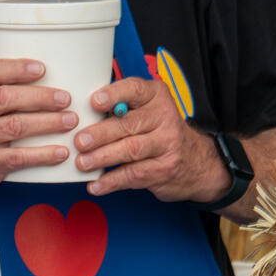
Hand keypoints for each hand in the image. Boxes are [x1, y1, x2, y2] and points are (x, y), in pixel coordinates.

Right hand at [0, 59, 77, 197]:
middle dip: (40, 97)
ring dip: (48, 123)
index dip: (18, 69)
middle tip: (64, 98)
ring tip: (69, 120)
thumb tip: (42, 74)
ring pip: (16, 126)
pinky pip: (19, 157)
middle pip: (6, 98)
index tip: (42, 69)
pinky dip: (43, 154)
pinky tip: (60, 151)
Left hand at [74, 77, 234, 203]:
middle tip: (80, 141)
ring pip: (131, 150)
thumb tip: (81, 116)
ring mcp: (167, 144)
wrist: (195, 161)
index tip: (94, 102)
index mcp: (156, 96)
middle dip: (101, 134)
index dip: (114, 95)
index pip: (135, 90)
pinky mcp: (164, 169)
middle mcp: (164, 117)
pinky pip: (133, 175)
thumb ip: (121, 108)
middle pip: (129, 124)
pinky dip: (111, 181)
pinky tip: (96, 184)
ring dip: (103, 158)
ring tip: (82, 163)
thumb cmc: (159, 131)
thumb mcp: (147, 110)